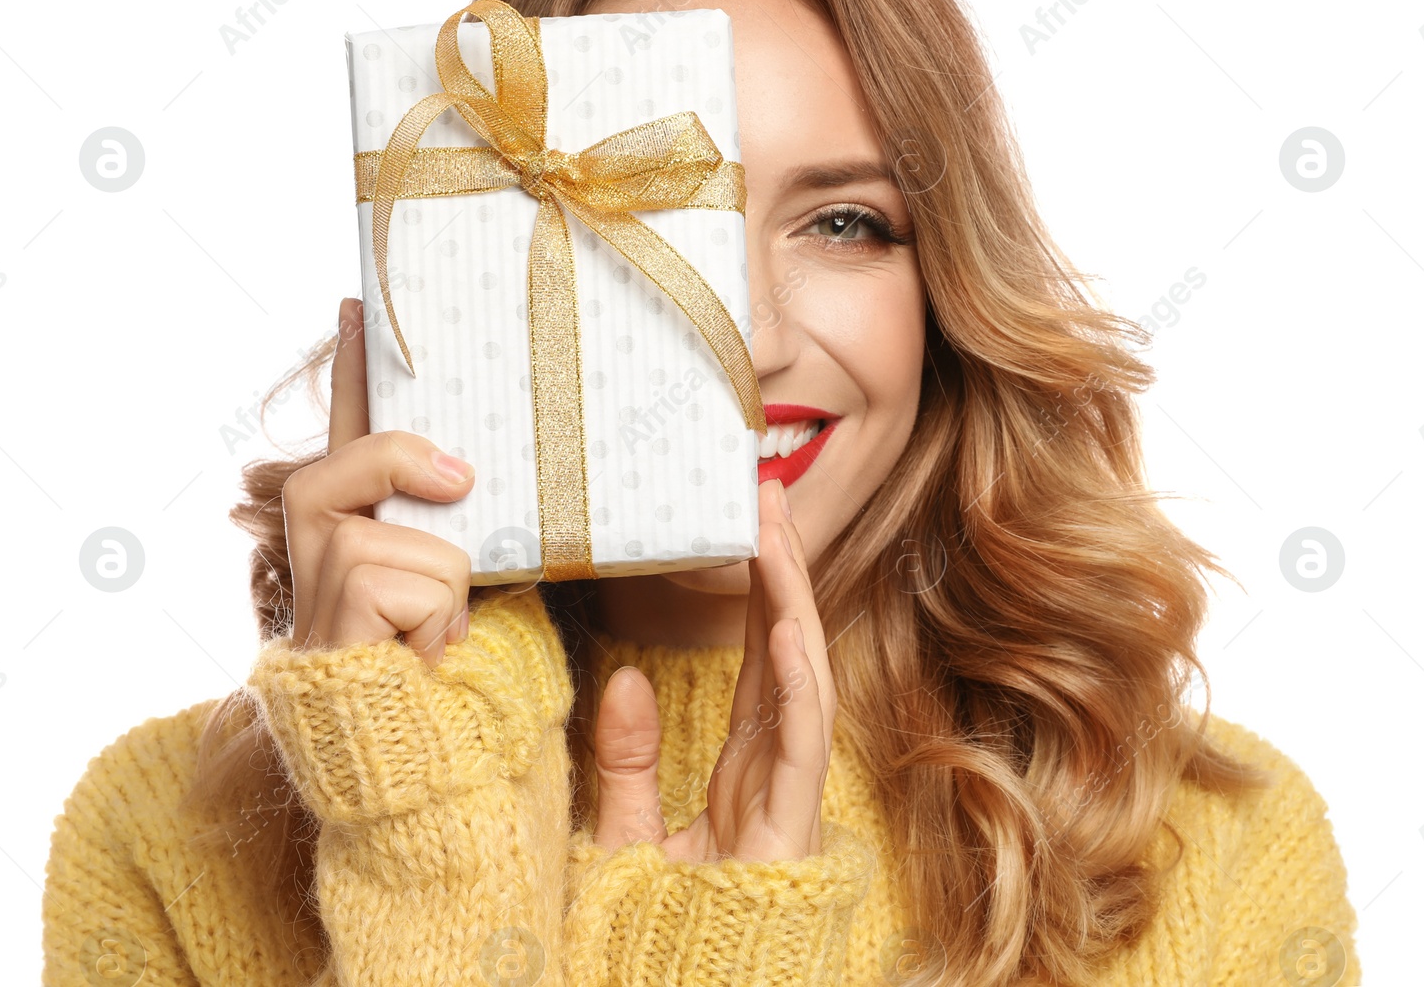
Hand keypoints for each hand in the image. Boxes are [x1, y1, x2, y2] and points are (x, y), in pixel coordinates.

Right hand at [282, 297, 479, 666]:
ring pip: (411, 538)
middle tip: (461, 483)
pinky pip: (420, 582)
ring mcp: (317, 583)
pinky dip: (443, 621)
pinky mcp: (329, 620)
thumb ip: (455, 522)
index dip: (349, 370)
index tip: (355, 303)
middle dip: (403, 464)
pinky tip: (422, 655)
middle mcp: (319, 546)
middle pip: (349, 459)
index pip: (349, 431)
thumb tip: (476, 473)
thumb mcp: (462, 575)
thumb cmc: (447, 665)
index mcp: (355, 526)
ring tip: (436, 634)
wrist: (418, 759)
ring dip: (449, 588)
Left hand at [591, 477, 835, 861]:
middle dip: (781, 572)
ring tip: (774, 532)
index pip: (756, 657)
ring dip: (791, 602)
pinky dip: (796, 681)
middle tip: (767, 494)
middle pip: (785, 651)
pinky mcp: (790, 829)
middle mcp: (773, 769)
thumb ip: (627, 759)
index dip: (756, 589)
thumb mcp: (625, 832)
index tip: (747, 522)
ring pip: (801, 679)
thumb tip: (623, 678)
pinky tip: (784, 626)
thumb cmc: (653, 930)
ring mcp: (788, 796)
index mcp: (741, 764)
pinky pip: (800, 742)